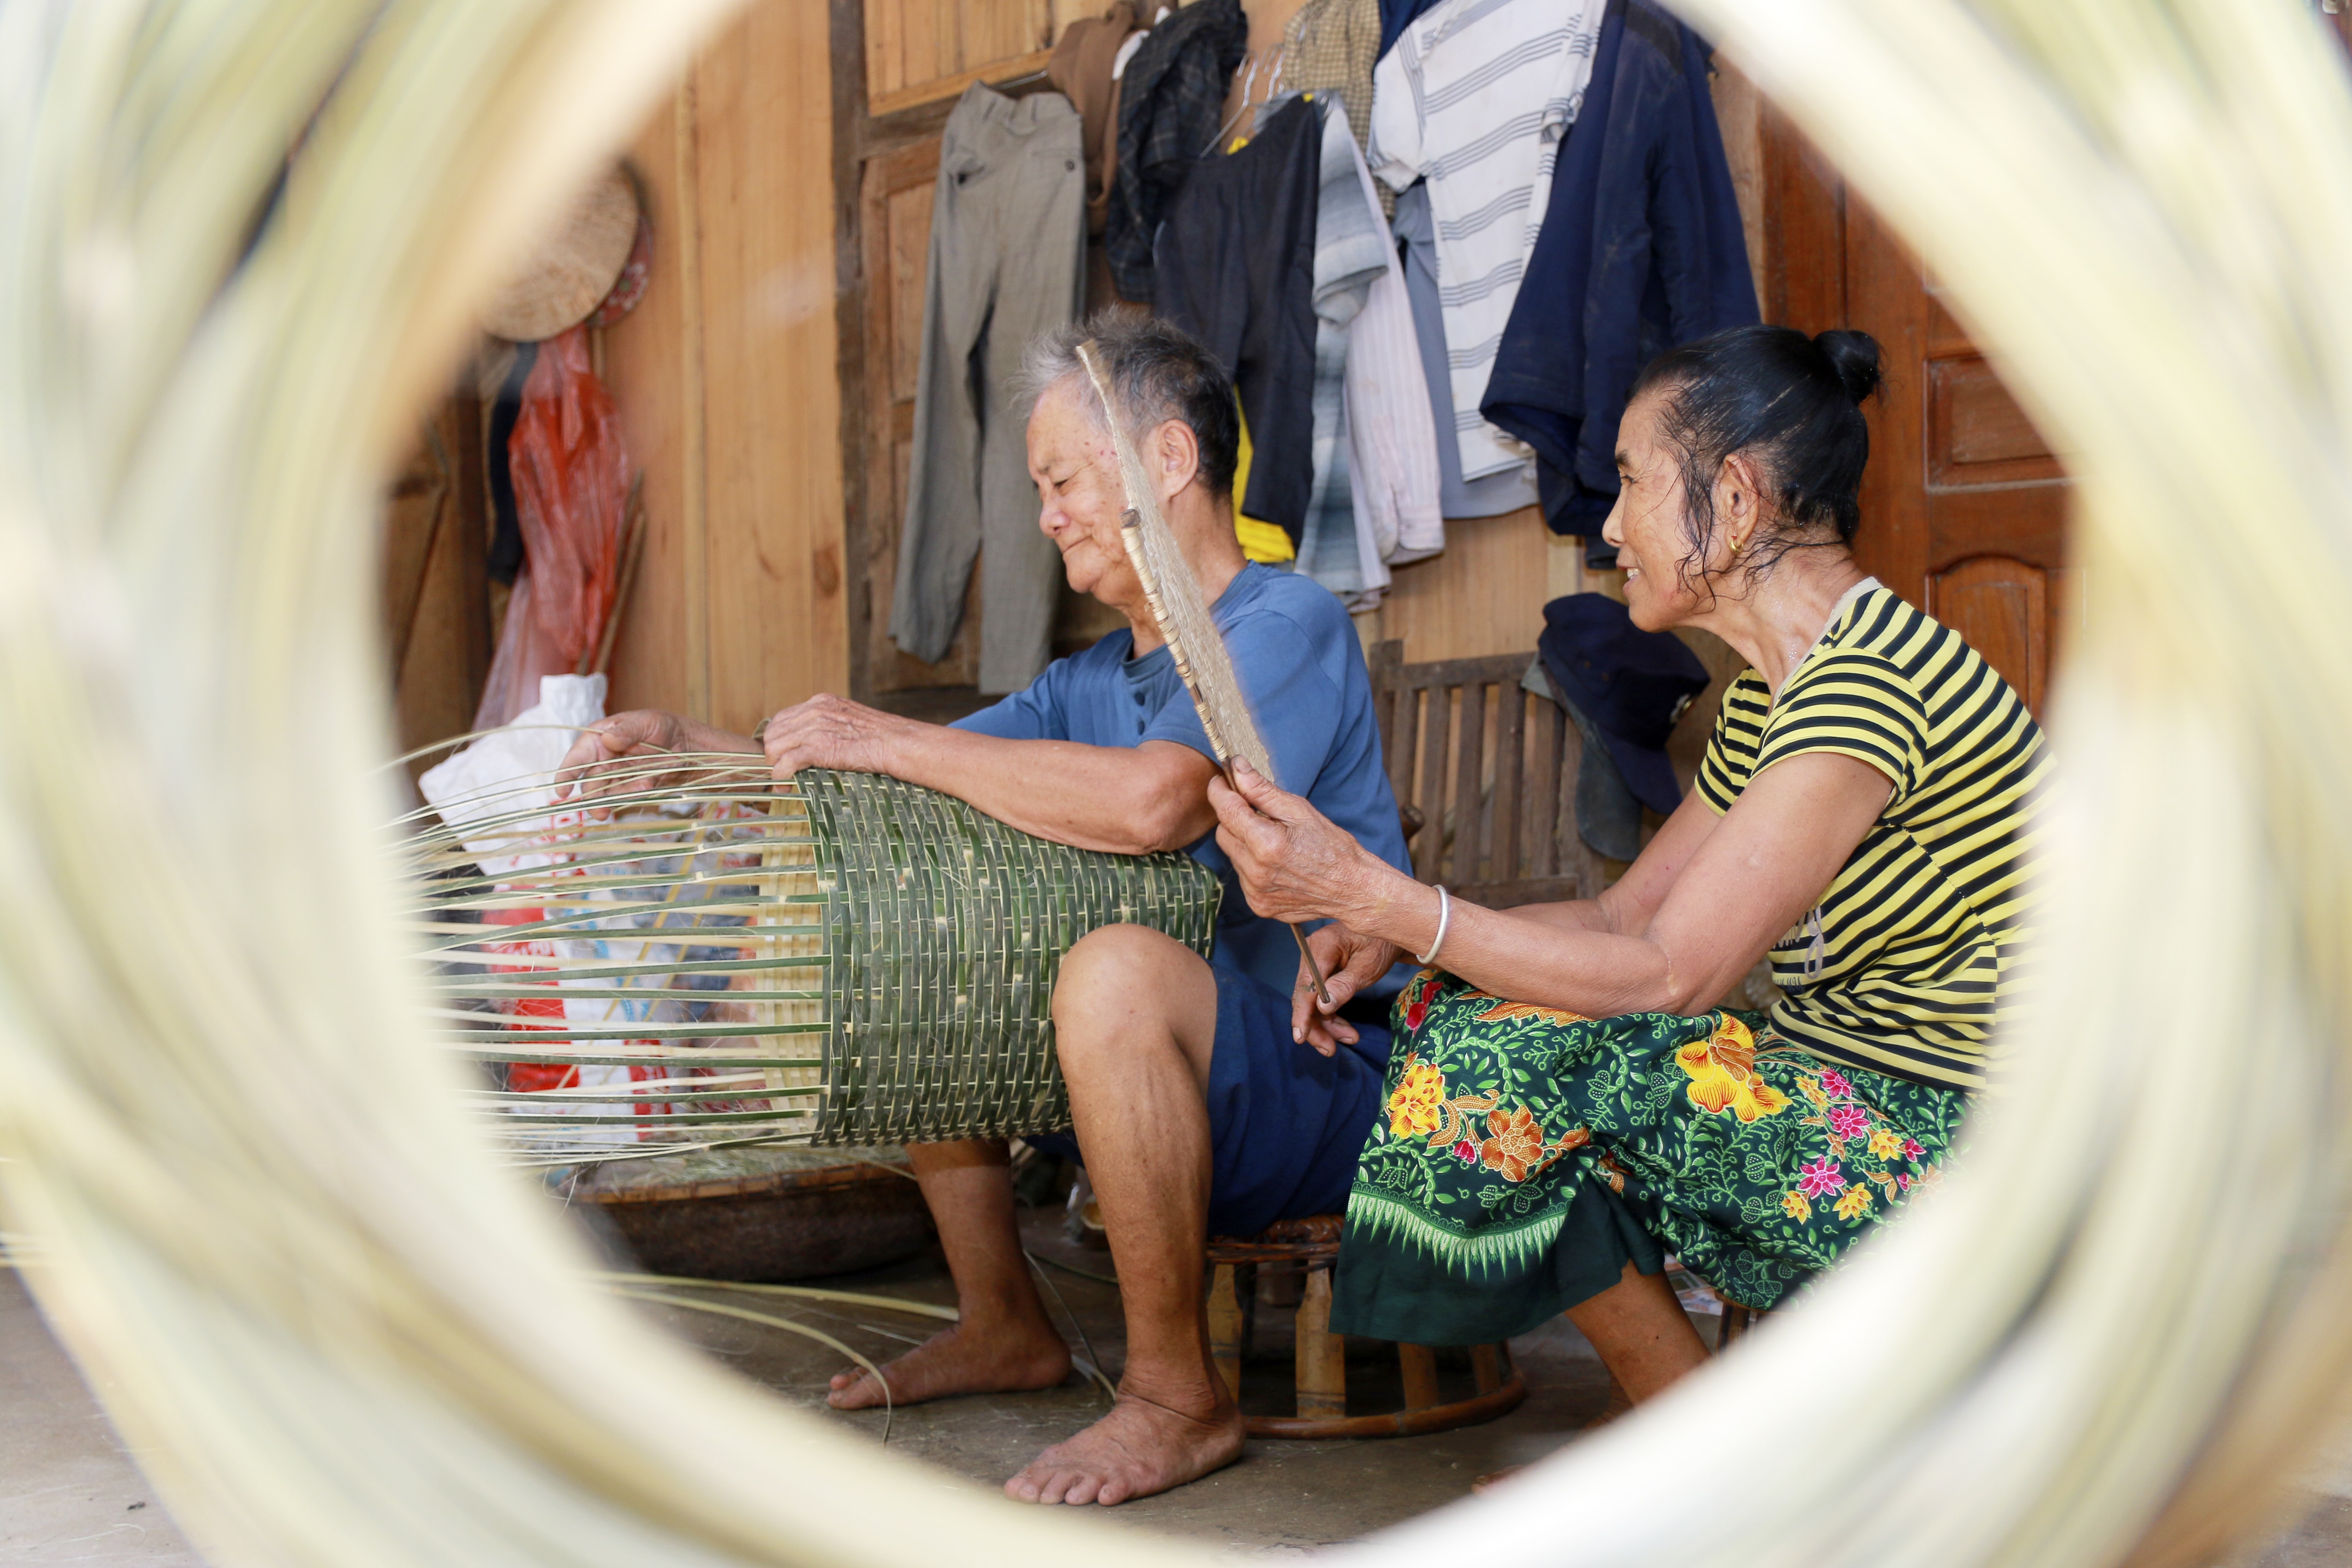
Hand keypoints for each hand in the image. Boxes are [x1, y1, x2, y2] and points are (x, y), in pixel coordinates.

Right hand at [554, 709, 686, 805]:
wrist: (685, 742)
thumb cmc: (661, 725)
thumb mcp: (645, 722)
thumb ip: (626, 731)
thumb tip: (607, 739)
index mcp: (598, 739)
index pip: (577, 758)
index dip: (566, 774)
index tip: (561, 792)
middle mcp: (603, 760)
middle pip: (589, 783)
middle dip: (593, 799)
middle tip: (600, 812)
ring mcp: (616, 775)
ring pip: (607, 793)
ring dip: (619, 796)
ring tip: (643, 786)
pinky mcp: (631, 786)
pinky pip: (627, 795)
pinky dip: (636, 793)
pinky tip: (649, 784)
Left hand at [760, 693, 918, 779]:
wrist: (896, 742)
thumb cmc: (881, 736)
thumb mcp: (849, 720)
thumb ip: (829, 724)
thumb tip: (814, 744)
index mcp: (821, 702)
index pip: (782, 719)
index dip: (777, 740)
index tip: (780, 756)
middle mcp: (813, 711)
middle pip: (773, 733)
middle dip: (772, 755)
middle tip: (779, 772)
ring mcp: (814, 728)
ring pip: (774, 748)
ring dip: (774, 767)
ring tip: (782, 781)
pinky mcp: (818, 748)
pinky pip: (785, 763)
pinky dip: (781, 776)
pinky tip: (786, 784)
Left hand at [1209, 758, 1385, 925]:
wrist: (1353, 890)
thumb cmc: (1333, 848)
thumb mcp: (1301, 811)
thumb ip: (1263, 790)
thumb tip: (1237, 768)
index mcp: (1266, 843)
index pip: (1226, 810)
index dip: (1219, 791)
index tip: (1221, 781)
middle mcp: (1255, 871)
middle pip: (1223, 833)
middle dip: (1234, 818)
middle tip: (1259, 813)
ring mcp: (1255, 892)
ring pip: (1232, 855)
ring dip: (1244, 843)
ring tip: (1274, 842)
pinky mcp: (1258, 905)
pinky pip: (1242, 876)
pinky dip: (1252, 865)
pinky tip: (1276, 863)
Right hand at [1289, 923, 1400, 1055]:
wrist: (1391, 931)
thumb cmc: (1382, 943)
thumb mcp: (1368, 966)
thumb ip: (1345, 985)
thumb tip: (1322, 1007)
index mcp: (1321, 947)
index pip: (1305, 985)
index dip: (1302, 1014)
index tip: (1301, 1037)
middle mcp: (1312, 954)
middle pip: (1305, 997)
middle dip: (1317, 1026)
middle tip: (1330, 1050)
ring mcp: (1316, 964)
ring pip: (1312, 1002)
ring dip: (1327, 1025)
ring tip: (1349, 1039)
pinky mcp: (1323, 973)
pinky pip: (1321, 999)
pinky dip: (1332, 1016)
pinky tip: (1345, 1031)